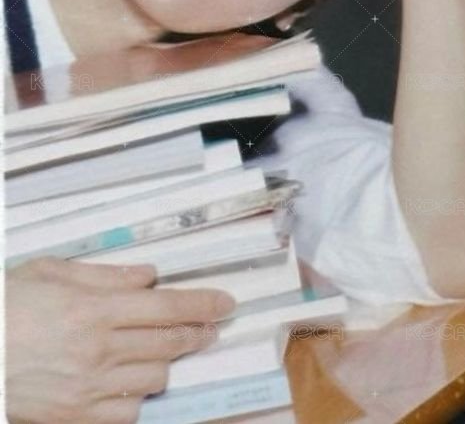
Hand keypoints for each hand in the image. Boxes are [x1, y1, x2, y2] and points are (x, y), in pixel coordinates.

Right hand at [6, 256, 234, 423]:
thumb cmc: (7, 304)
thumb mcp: (50, 272)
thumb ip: (105, 275)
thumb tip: (149, 276)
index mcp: (94, 309)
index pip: (166, 306)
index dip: (202, 304)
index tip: (227, 303)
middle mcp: (99, 350)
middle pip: (169, 343)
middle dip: (197, 333)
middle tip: (210, 326)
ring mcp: (90, 389)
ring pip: (155, 379)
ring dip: (169, 362)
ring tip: (167, 349)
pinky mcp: (77, 418)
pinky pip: (129, 413)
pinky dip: (139, 396)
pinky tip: (133, 381)